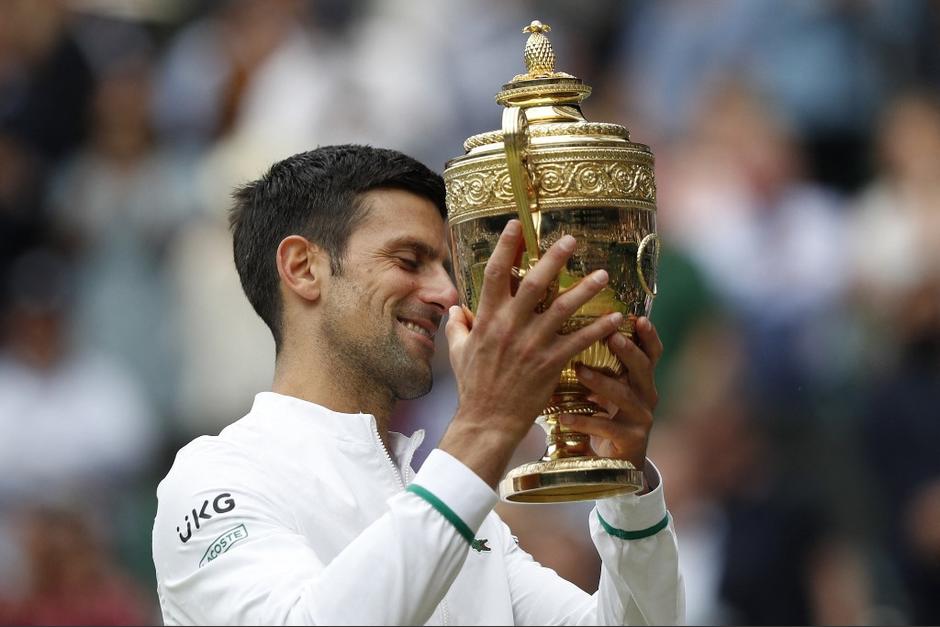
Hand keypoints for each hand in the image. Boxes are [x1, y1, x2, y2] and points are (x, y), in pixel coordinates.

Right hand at [440, 220, 623, 486]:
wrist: (487, 421)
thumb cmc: (474, 386)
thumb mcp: (459, 352)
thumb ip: (457, 326)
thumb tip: (455, 308)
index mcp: (487, 319)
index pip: (494, 274)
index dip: (506, 247)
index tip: (517, 226)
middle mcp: (510, 327)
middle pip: (533, 283)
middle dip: (553, 258)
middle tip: (571, 240)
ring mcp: (532, 345)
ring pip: (562, 309)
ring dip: (584, 289)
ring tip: (603, 274)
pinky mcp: (550, 364)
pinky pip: (579, 341)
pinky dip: (599, 329)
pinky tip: (615, 318)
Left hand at [559, 316, 662, 470]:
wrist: (616, 466)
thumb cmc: (607, 419)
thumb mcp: (607, 391)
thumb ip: (601, 367)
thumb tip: (574, 334)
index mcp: (642, 380)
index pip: (652, 354)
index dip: (649, 336)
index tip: (639, 318)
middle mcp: (647, 396)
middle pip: (643, 369)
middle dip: (628, 351)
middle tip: (612, 336)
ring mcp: (641, 419)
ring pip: (624, 396)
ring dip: (602, 382)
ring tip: (580, 371)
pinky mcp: (631, 441)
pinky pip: (607, 428)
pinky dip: (584, 421)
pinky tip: (564, 417)